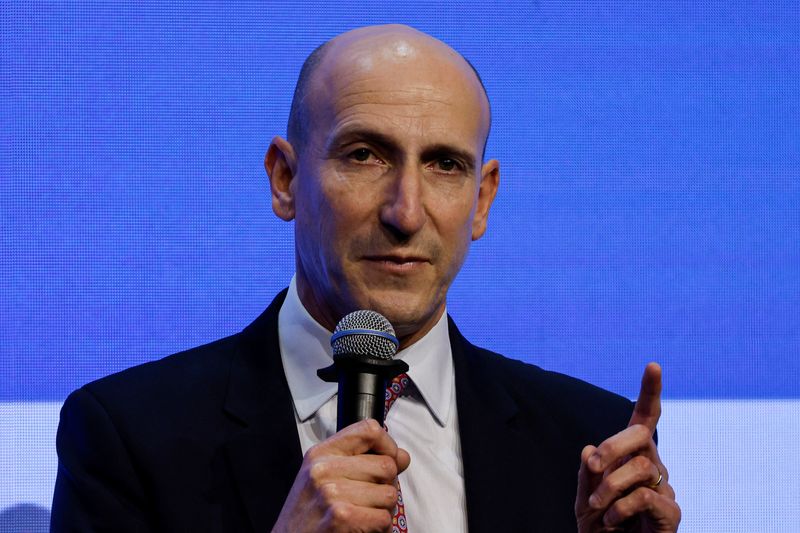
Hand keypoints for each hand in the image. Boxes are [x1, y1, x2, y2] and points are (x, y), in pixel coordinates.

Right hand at [272, 419, 410, 532]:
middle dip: (386, 486)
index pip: (369, 430)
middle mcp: (324, 469)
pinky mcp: (341, 517)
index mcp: (321, 453)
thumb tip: (402, 456)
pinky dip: (379, 528)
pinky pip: (383, 518)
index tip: (389, 459)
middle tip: (369, 499)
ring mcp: (331, 493)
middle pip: (386, 466)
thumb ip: (363, 461)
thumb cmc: (311, 512)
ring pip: (389, 494)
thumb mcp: (326, 476)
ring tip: (363, 514)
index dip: (388, 445)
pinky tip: (362, 528)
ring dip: (383, 510)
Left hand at [575, 363, 680, 531]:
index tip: (653, 365)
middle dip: (613, 446)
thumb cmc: (602, 527)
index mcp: (632, 456)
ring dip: (610, 487)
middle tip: (594, 465)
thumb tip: (590, 448)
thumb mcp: (585, 498)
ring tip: (598, 507)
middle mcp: (652, 466)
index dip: (650, 392)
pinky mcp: (671, 512)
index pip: (645, 419)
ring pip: (640, 467)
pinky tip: (613, 522)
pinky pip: (643, 496)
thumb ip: (588, 474)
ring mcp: (664, 488)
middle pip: (641, 435)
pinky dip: (620, 508)